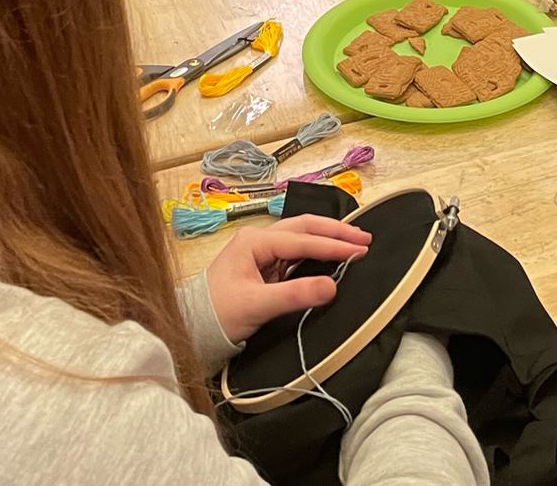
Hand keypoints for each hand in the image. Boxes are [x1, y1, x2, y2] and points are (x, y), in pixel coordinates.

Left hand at [205, 215, 372, 343]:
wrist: (192, 329)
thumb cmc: (218, 315)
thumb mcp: (256, 306)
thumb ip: (295, 295)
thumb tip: (332, 286)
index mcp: (254, 242)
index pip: (302, 240)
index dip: (332, 245)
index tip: (360, 250)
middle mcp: (258, 240)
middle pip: (303, 227)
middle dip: (335, 231)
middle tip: (365, 238)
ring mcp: (260, 252)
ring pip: (300, 237)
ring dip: (327, 238)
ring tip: (354, 241)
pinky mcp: (262, 267)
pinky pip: (295, 254)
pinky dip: (316, 252)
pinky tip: (331, 254)